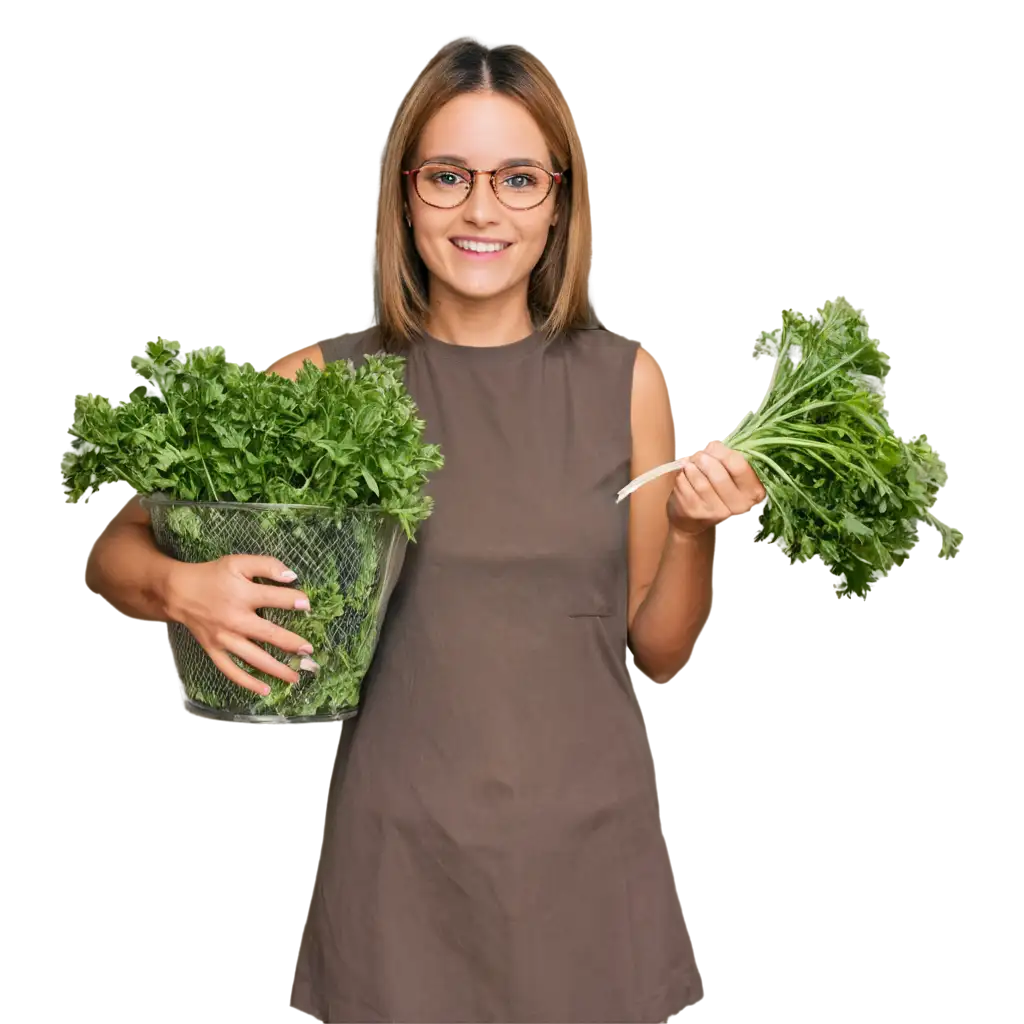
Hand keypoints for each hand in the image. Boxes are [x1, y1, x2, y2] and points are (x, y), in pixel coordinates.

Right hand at [163, 554, 317, 696]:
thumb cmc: (212, 575)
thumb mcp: (238, 562)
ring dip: (276, 669)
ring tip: (296, 677)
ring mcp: (224, 638)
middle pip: (269, 634)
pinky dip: (247, 682)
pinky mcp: (214, 650)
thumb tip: (292, 576)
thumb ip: (266, 565)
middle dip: (292, 643)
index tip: (307, 605)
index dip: (294, 601)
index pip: (275, 598)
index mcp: (242, 594)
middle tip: (309, 650)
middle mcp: (235, 619)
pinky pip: (231, 670)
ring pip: (254, 658)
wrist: (179, 592)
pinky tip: (265, 690)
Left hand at [667, 439, 765, 536]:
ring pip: (701, 482)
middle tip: (698, 454)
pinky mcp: (696, 512)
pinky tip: (683, 475)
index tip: (711, 445)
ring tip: (689, 463)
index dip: (722, 452)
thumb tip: (710, 445)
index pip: (739, 467)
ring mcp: (717, 512)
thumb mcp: (729, 472)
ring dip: (691, 467)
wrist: (695, 517)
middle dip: (704, 459)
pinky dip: (681, 476)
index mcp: (753, 491)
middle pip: (719, 475)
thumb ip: (727, 458)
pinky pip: (686, 487)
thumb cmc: (716, 487)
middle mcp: (739, 505)